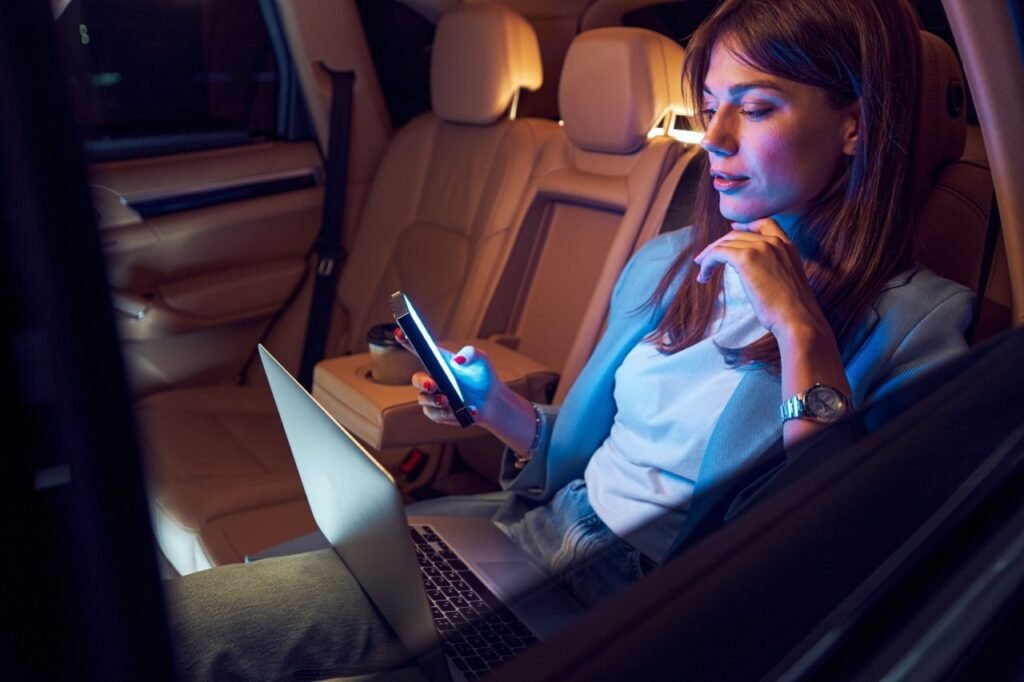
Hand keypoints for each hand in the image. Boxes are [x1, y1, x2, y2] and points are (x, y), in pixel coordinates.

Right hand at [395, 328, 501, 426]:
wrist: (493, 402)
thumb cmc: (484, 376)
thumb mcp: (481, 359)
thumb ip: (472, 353)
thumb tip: (458, 360)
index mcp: (439, 362)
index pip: (419, 350)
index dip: (406, 340)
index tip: (399, 332)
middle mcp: (434, 378)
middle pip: (417, 379)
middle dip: (422, 382)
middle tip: (434, 385)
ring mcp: (434, 396)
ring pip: (422, 399)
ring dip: (434, 400)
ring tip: (448, 400)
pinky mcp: (438, 412)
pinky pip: (432, 414)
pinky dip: (443, 413)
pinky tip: (455, 411)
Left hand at [692, 218, 827, 343]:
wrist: (796, 318)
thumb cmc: (791, 310)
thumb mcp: (786, 281)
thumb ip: (773, 269)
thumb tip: (751, 273)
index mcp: (787, 246)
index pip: (765, 223)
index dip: (746, 225)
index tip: (732, 229)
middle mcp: (774, 242)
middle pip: (738, 235)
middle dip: (719, 246)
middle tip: (705, 259)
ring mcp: (760, 247)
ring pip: (725, 244)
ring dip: (709, 257)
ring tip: (702, 272)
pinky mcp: (746, 258)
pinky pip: (718, 253)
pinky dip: (707, 263)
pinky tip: (703, 277)